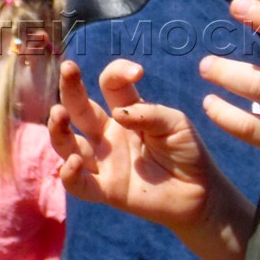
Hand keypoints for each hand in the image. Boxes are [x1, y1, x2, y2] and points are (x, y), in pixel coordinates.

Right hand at [47, 58, 213, 235]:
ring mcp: (104, 162)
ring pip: (67, 144)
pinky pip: (78, 185)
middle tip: (68, 68)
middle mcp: (108, 135)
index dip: (117, 72)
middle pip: (79, 108)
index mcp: (125, 112)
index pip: (110, 85)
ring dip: (58, 129)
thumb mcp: (175, 123)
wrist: (201, 192)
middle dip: (70, 87)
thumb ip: (149, 114)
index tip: (137, 72)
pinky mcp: (107, 190)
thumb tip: (117, 114)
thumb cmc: (187, 152)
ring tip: (59, 114)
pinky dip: (69, 175)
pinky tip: (72, 163)